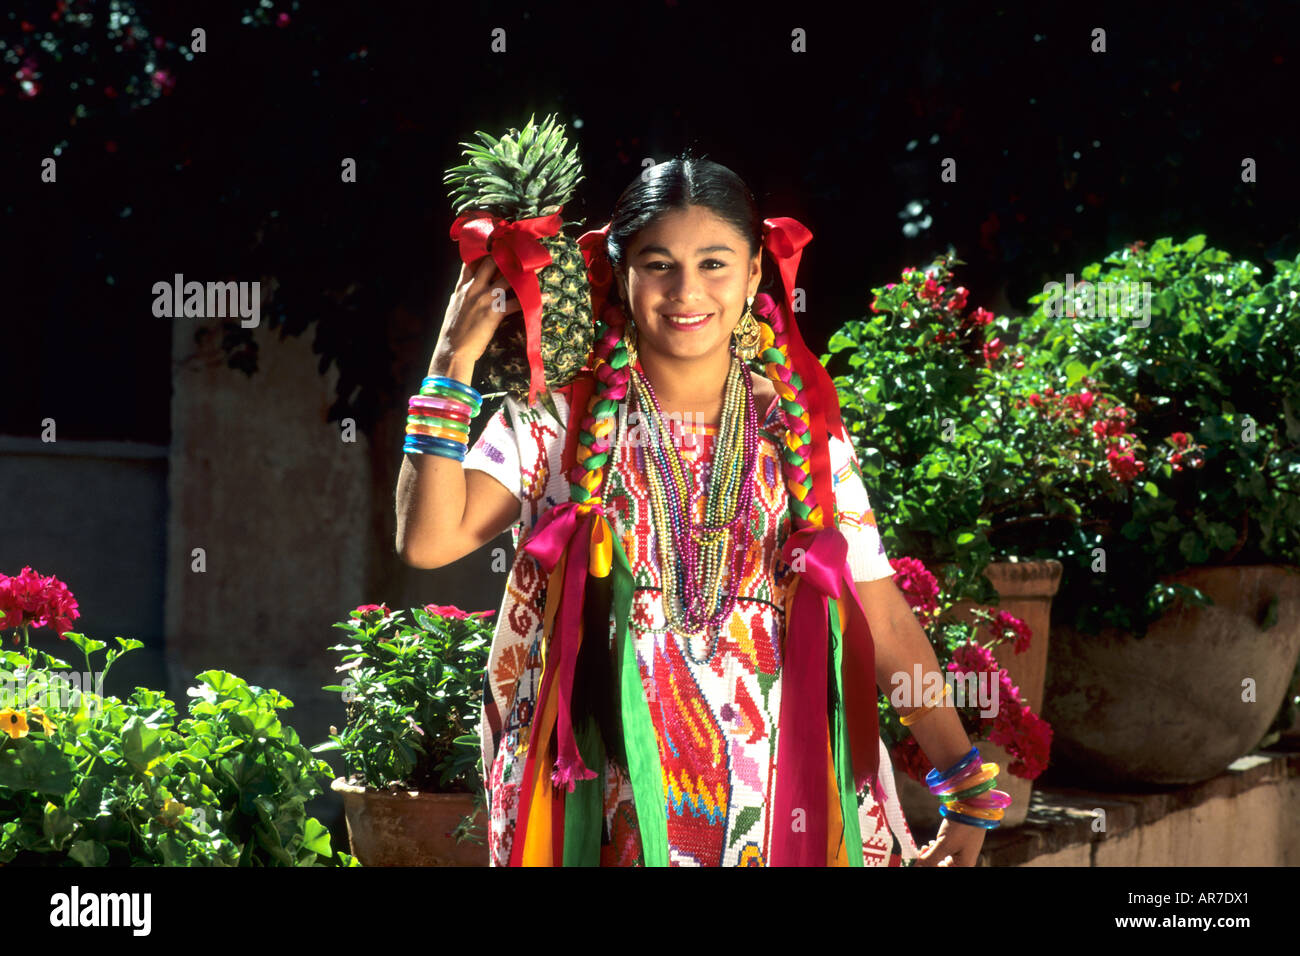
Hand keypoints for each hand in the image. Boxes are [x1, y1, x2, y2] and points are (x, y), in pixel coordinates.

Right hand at [432, 258, 545, 372]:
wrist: (453, 349)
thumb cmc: (454, 330)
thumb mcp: (455, 305)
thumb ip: (463, 292)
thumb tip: (469, 285)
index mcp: (462, 287)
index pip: (471, 262)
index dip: (485, 251)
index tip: (496, 243)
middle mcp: (473, 288)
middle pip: (491, 263)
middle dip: (506, 255)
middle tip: (520, 250)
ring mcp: (484, 299)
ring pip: (507, 278)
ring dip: (524, 273)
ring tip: (537, 268)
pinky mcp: (495, 312)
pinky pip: (518, 302)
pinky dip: (533, 300)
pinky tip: (545, 297)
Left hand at [913, 817, 986, 866]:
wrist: (973, 806)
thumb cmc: (962, 828)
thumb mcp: (944, 845)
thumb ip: (930, 858)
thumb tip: (917, 866)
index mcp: (964, 866)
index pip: (942, 869)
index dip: (930, 866)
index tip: (920, 860)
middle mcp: (963, 862)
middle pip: (942, 865)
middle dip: (930, 860)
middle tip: (923, 850)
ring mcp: (961, 853)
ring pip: (942, 859)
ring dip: (932, 854)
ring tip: (926, 846)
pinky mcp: (958, 844)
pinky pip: (945, 851)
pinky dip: (937, 848)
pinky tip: (932, 843)